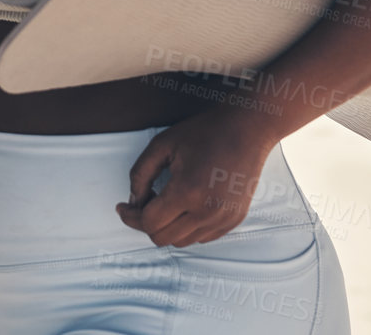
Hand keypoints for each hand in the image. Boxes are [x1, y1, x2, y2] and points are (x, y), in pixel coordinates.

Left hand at [115, 109, 278, 247]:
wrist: (247, 129)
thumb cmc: (205, 132)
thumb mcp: (162, 145)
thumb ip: (140, 175)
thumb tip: (133, 202)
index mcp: (187, 191)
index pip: (149, 223)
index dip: (130, 216)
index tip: (123, 207)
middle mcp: (207, 211)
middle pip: (162, 238)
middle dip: (146, 222)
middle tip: (143, 203)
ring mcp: (223, 219)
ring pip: (181, 242)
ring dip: (167, 226)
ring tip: (166, 201)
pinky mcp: (234, 220)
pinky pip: (201, 238)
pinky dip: (187, 227)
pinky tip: (184, 206)